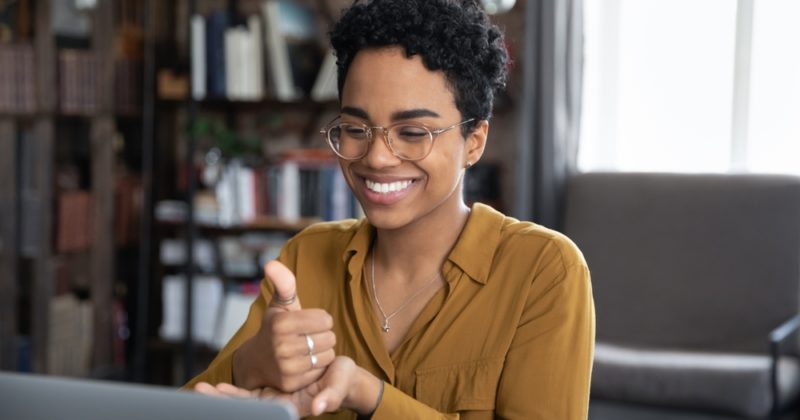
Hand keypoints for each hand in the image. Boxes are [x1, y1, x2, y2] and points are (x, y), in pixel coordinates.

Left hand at [196, 356, 382, 416]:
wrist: (342, 376)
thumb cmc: (341, 380)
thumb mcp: (338, 386)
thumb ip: (330, 397)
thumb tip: (318, 408)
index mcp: (291, 407)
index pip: (260, 410)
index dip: (239, 404)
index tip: (220, 394)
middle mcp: (279, 406)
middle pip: (246, 408)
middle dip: (222, 403)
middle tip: (199, 391)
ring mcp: (274, 401)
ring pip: (244, 404)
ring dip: (223, 399)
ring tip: (200, 390)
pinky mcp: (273, 393)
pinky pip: (250, 396)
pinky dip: (234, 394)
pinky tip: (219, 387)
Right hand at [232, 260, 336, 391]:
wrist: (256, 362)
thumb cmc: (275, 328)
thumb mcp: (280, 304)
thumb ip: (283, 283)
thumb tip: (271, 263)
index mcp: (281, 323)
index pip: (326, 319)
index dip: (321, 319)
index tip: (309, 322)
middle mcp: (281, 345)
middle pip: (329, 338)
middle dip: (323, 336)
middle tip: (307, 337)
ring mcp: (285, 366)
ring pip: (327, 355)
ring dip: (322, 351)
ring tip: (307, 349)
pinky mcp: (291, 384)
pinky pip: (321, 371)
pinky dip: (317, 367)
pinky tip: (305, 362)